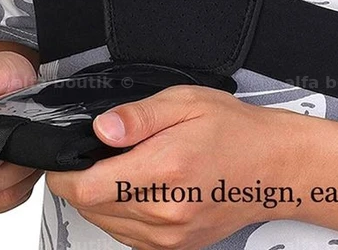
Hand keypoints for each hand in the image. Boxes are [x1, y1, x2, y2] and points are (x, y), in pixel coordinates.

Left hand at [47, 85, 294, 249]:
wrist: (273, 165)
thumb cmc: (234, 131)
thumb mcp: (186, 102)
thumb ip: (139, 116)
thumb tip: (102, 128)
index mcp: (164, 169)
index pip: (87, 187)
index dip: (64, 173)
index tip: (65, 158)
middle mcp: (165, 211)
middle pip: (92, 207)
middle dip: (80, 181)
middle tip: (97, 155)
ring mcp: (170, 235)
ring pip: (107, 224)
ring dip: (100, 199)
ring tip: (121, 168)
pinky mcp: (175, 247)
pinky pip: (128, 236)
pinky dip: (120, 214)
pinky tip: (137, 189)